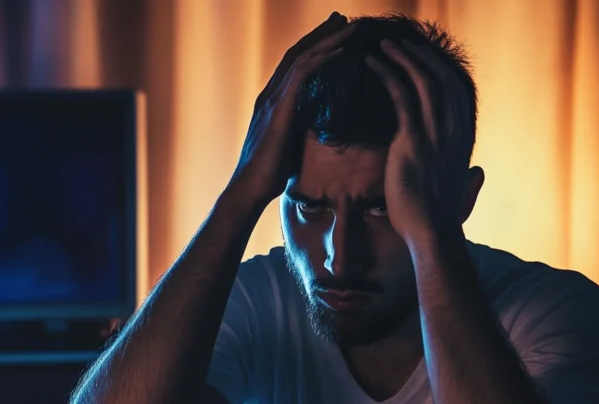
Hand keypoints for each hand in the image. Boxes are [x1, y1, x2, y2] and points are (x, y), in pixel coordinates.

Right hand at [228, 12, 354, 204]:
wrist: (249, 189)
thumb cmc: (268, 174)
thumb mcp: (287, 144)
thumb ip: (297, 127)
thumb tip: (313, 122)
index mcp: (271, 102)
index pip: (294, 66)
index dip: (314, 48)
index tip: (335, 36)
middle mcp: (269, 95)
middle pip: (297, 54)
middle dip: (321, 34)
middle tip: (343, 18)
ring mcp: (272, 100)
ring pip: (302, 58)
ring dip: (327, 40)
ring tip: (349, 26)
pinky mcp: (279, 109)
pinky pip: (302, 75)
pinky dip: (322, 59)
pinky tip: (340, 51)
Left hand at [365, 39, 474, 245]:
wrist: (432, 233)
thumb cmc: (441, 219)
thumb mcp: (460, 192)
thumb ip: (469, 179)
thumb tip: (476, 173)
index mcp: (462, 138)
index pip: (455, 91)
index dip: (437, 70)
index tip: (420, 59)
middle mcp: (453, 130)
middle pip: (440, 78)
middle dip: (419, 56)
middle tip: (398, 44)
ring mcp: (435, 133)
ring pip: (422, 80)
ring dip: (402, 58)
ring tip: (382, 47)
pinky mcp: (412, 141)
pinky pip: (401, 96)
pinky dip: (388, 74)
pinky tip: (373, 64)